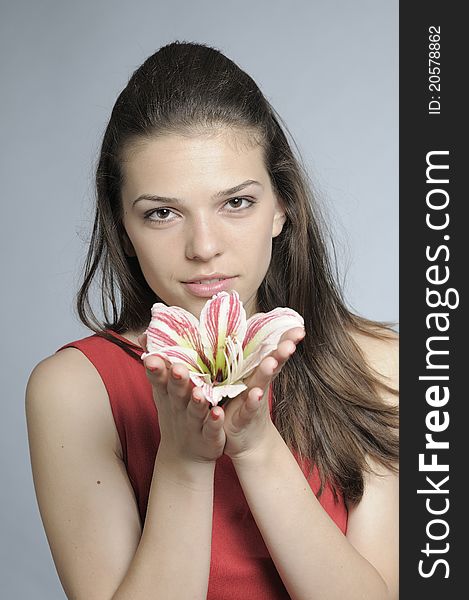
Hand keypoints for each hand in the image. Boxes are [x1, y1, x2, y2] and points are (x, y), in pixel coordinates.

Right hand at [138, 334, 226, 463]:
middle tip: (177, 368)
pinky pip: (211, 429)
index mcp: (169, 394)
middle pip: (177, 393)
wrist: (184, 455)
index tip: (151, 357)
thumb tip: (145, 334)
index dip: (156, 369)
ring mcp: (194, 423)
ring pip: (195, 411)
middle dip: (177, 381)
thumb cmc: (176, 412)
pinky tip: (218, 413)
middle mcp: (179, 407)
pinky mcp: (209, 437)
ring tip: (198, 392)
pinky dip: (214, 422)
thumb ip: (158, 365)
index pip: (160, 379)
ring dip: (196, 402)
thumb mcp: (164, 391)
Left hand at [221, 327, 304, 460]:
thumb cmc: (246, 403)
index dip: (287, 342)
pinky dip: (251, 402)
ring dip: (266, 373)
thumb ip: (250, 357)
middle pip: (271, 367)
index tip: (300, 329)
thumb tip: (253, 327)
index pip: (274, 354)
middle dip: (280, 354)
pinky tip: (254, 394)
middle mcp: (259, 385)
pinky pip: (246, 410)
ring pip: (260, 385)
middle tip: (290, 343)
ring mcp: (252, 402)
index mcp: (258, 373)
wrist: (247, 440)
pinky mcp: (242, 419)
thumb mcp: (248, 379)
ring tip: (271, 362)